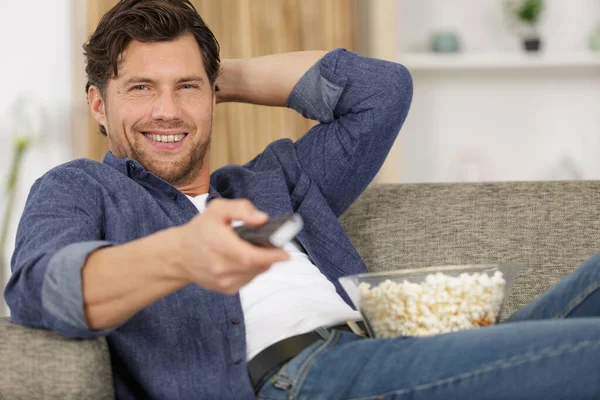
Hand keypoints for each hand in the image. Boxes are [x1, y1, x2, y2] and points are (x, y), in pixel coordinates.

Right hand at [173, 199, 289, 293]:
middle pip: (257, 266)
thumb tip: (262, 219)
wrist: (179, 255)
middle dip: (270, 256)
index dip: (271, 256)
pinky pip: (249, 280)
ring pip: (255, 274)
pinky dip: (253, 270)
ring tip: (258, 249)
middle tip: (274, 244)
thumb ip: (241, 209)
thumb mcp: (217, 210)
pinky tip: (246, 260)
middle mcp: (221, 268)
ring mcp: (224, 281)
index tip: (285, 252)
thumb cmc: (200, 230)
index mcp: (220, 246)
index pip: (251, 257)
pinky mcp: (226, 289)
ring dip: (262, 263)